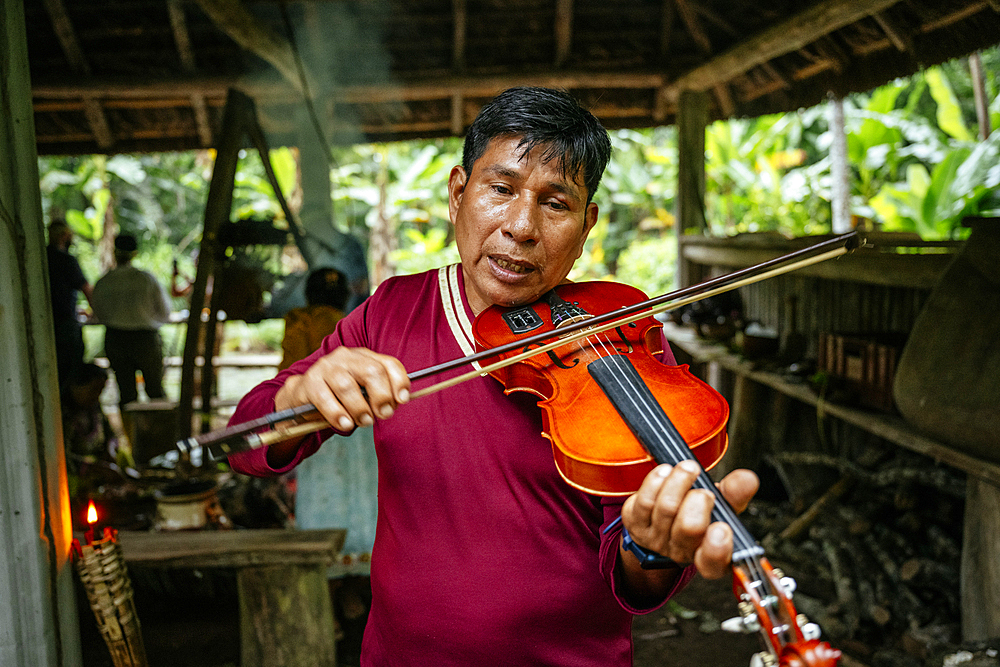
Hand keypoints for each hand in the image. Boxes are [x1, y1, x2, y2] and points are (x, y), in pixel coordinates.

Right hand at [275, 346, 410, 431]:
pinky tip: (345, 424)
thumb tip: (395, 404)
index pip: (388, 364)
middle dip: (381, 396)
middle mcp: (346, 357)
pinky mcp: (309, 382)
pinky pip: (325, 398)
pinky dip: (338, 414)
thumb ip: (379, 394)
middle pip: (371, 371)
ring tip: (364, 421)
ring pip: (348, 386)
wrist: (303, 395)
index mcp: (364, 356)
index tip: (402, 400)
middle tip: (383, 414)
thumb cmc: (340, 396)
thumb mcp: (362, 391)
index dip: (399, 382)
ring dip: (360, 408)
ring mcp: (326, 367)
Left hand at [621, 460, 758, 579]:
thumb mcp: (722, 506)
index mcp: (708, 553)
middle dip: (698, 501)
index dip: (716, 549)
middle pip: (689, 528)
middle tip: (703, 490)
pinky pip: (644, 501)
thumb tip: (747, 479)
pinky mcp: (635, 524)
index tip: (722, 528)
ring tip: (687, 469)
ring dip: (678, 483)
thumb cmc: (698, 513)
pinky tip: (665, 471)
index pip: (712, 563)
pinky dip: (656, 481)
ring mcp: (655, 539)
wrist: (663, 519)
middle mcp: (681, 551)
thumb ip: (735, 494)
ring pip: (666, 508)